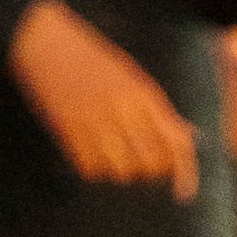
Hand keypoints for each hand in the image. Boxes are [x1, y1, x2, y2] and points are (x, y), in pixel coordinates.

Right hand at [9, 0, 198, 197]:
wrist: (42, 42)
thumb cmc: (92, 61)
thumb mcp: (133, 78)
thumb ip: (162, 111)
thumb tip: (194, 137)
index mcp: (144, 96)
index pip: (176, 145)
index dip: (185, 174)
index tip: (183, 194)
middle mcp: (124, 110)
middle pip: (150, 166)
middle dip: (146, 171)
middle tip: (133, 159)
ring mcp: (96, 121)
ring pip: (122, 172)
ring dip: (117, 169)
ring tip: (106, 147)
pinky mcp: (69, 130)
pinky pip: (91, 170)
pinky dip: (91, 166)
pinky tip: (85, 145)